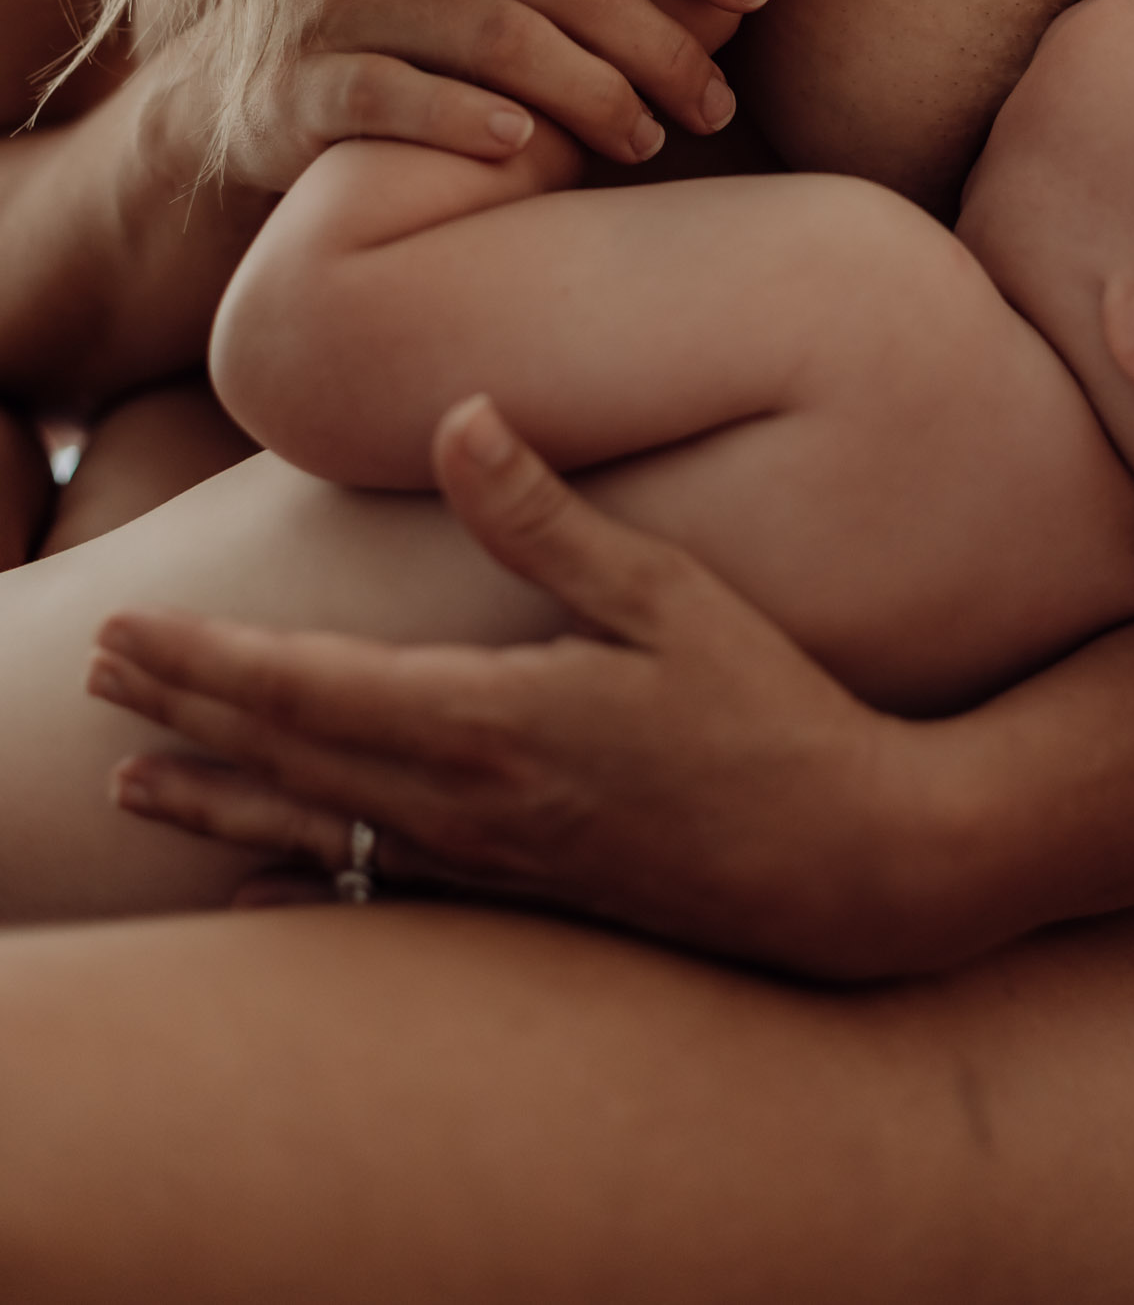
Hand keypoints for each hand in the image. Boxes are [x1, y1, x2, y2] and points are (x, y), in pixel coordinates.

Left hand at [88, 399, 944, 978]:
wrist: (853, 863)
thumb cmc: (772, 715)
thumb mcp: (668, 595)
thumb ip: (550, 515)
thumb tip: (463, 418)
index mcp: (492, 718)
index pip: (308, 686)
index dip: (207, 659)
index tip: (128, 632)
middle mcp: (471, 804)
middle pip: (289, 756)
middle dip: (184, 713)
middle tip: (96, 679)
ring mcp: (494, 865)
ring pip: (319, 831)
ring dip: (219, 800)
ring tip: (133, 784)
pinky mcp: (529, 898)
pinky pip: (382, 893)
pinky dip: (304, 884)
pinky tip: (260, 894)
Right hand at [207, 0, 775, 191]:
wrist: (240, 86)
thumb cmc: (415, 21)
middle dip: (661, 43)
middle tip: (714, 105)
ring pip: (498, 37)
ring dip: (592, 96)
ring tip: (646, 142)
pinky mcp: (296, 76)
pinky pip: (392, 94)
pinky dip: (463, 119)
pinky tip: (522, 148)